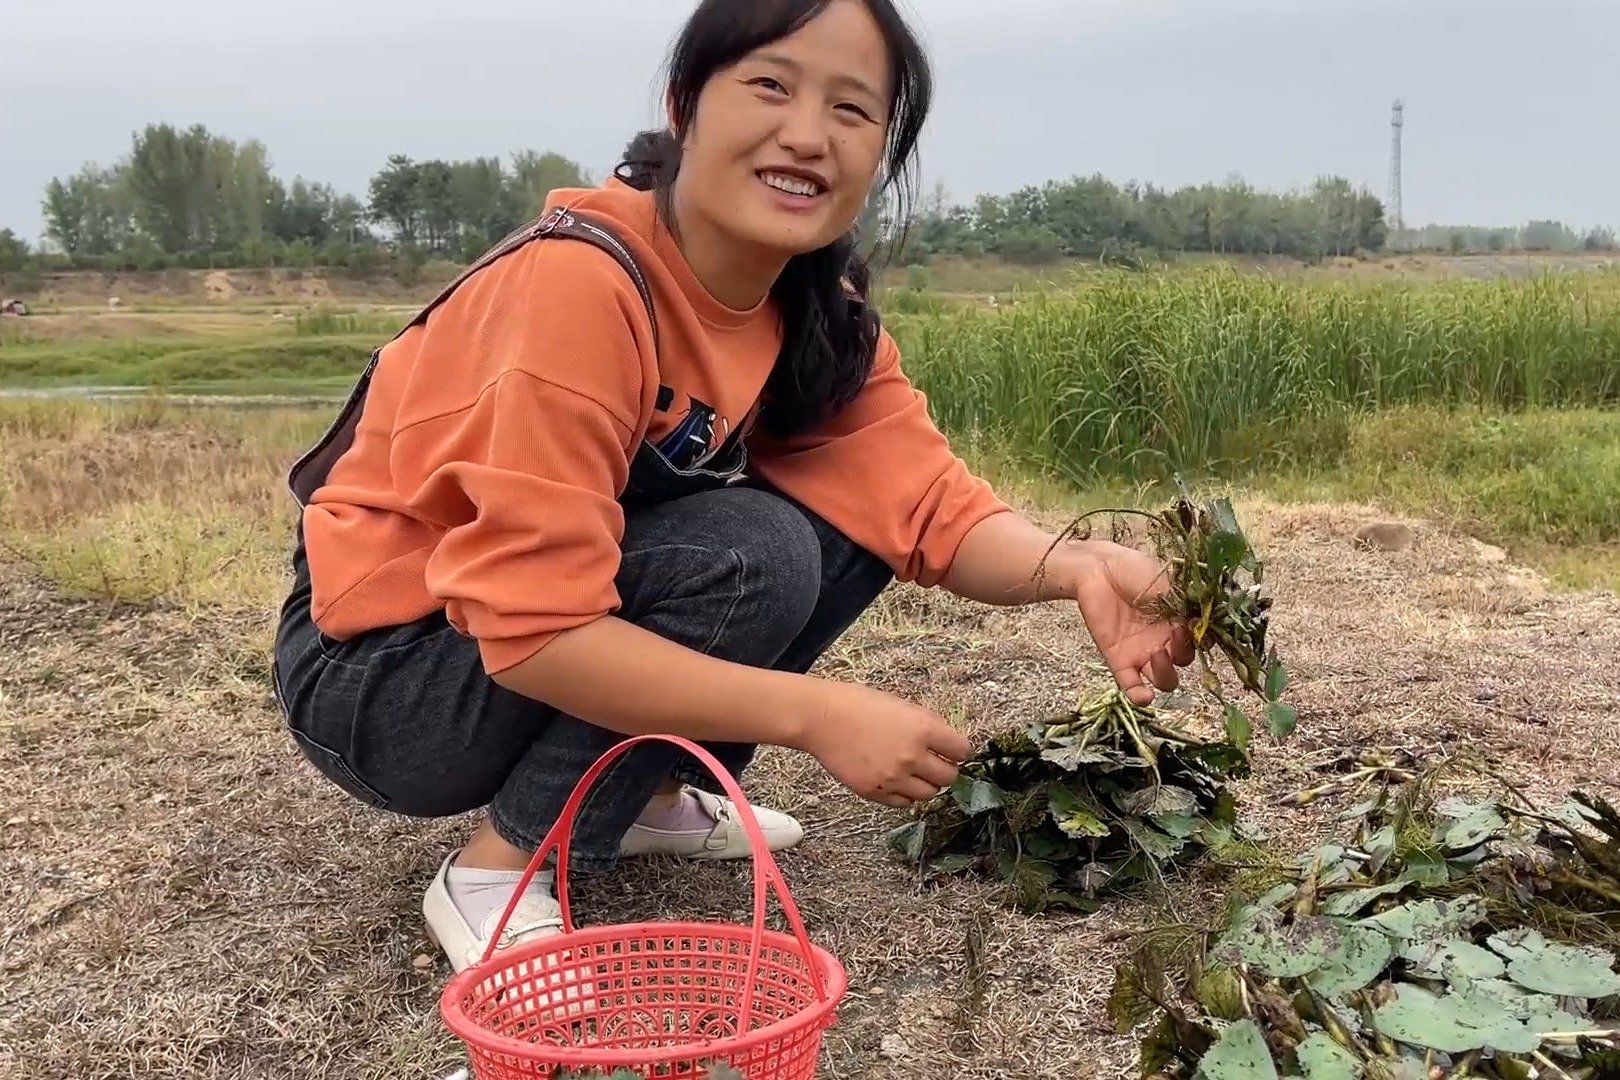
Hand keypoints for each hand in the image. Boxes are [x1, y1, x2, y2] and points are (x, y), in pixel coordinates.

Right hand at [797, 680, 972, 808]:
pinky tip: (897, 780)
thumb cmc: (858, 704)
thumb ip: (926, 725)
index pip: (962, 750)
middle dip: (945, 769)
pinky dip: (905, 794)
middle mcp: (912, 756)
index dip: (959, 750)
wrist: (821, 718)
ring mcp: (893, 777)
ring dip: (926, 784)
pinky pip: (903, 803)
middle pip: (949, 777)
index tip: (954, 750)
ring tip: (914, 772)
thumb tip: (946, 742)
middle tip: (935, 763)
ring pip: (929, 794)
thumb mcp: (901, 705)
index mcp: (923, 729)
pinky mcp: (875, 791)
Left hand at [1071, 541, 1195, 705]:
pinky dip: (1139, 696)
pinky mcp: (1119, 658)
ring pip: (1164, 679)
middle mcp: (1164, 640)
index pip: (1199, 642)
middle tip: (1175, 634)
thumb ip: (1185, 605)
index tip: (1197, 626)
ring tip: (1156, 653)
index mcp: (1179, 621)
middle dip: (1184, 654)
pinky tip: (1144, 696)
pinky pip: (1131, 686)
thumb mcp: (1166, 585)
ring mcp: (1141, 652)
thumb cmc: (1134, 571)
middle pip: (1183, 663)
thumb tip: (1204, 620)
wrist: (1098, 569)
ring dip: (1165, 673)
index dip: (1201, 640)